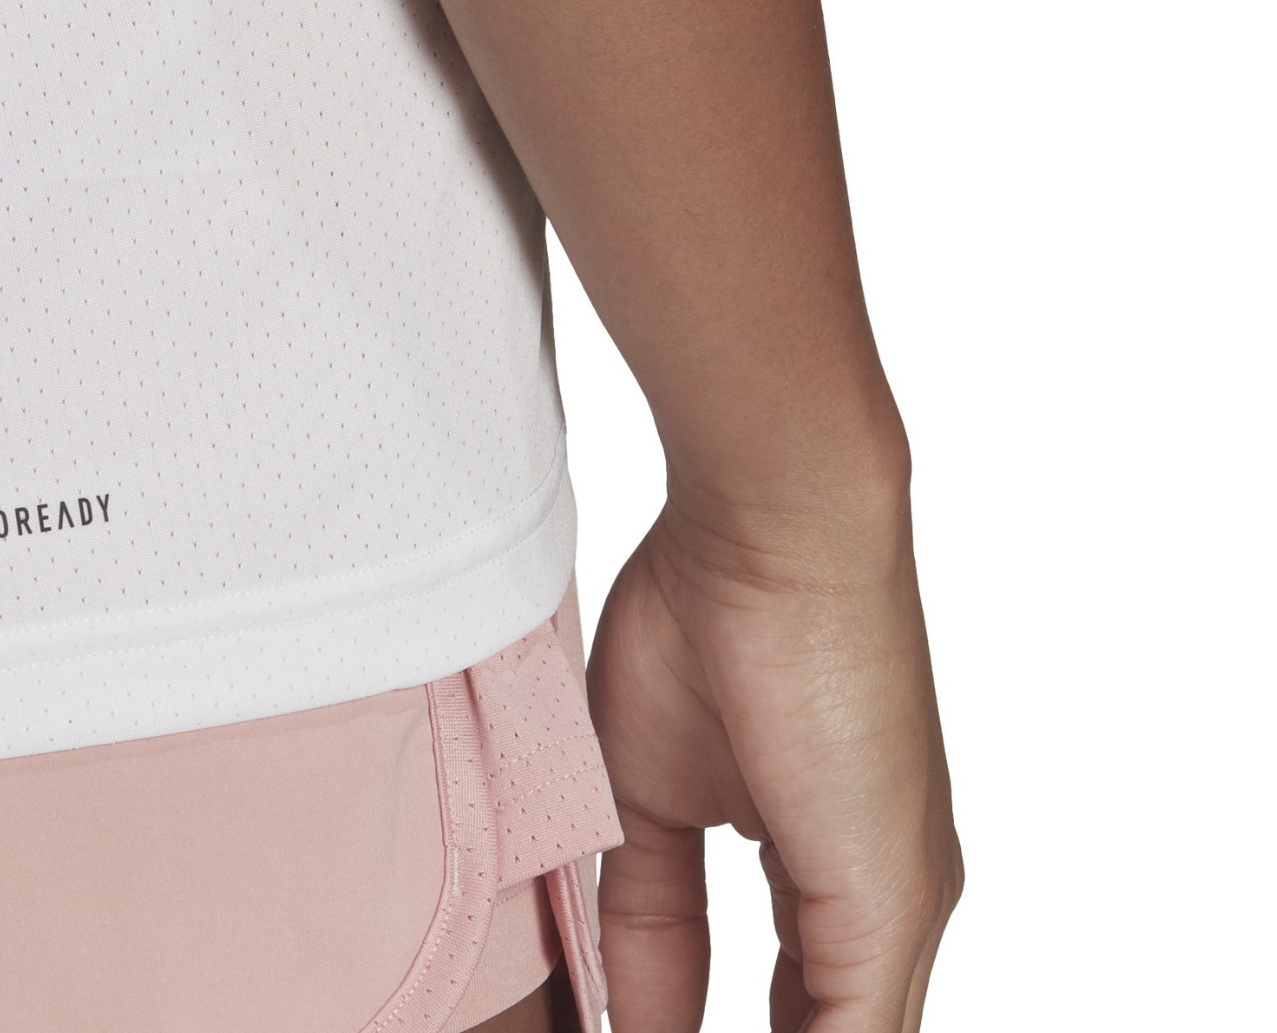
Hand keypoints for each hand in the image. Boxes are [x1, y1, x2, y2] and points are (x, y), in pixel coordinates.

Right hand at [587, 487, 960, 1031]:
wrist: (770, 531)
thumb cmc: (706, 615)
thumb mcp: (648, 796)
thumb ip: (648, 915)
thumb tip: (623, 1020)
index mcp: (820, 859)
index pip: (782, 1000)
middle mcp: (874, 893)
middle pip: (812, 1025)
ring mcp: (893, 904)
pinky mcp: (890, 903)